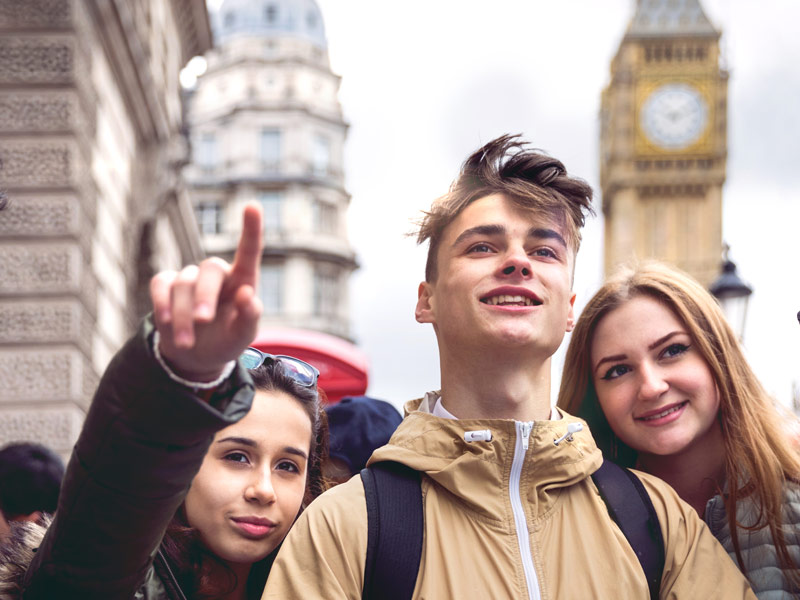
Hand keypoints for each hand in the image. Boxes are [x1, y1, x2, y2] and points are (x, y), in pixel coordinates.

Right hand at [150, 203, 262, 381]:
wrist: (197, 356)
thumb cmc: (227, 341)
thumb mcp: (243, 336)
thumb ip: (249, 317)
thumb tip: (247, 294)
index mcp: (243, 280)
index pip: (249, 251)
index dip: (251, 228)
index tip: (253, 206)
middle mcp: (217, 274)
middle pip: (209, 270)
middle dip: (205, 296)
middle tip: (203, 322)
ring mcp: (191, 277)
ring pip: (183, 283)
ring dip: (183, 315)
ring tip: (187, 343)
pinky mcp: (167, 284)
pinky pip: (160, 283)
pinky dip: (162, 302)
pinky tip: (166, 321)